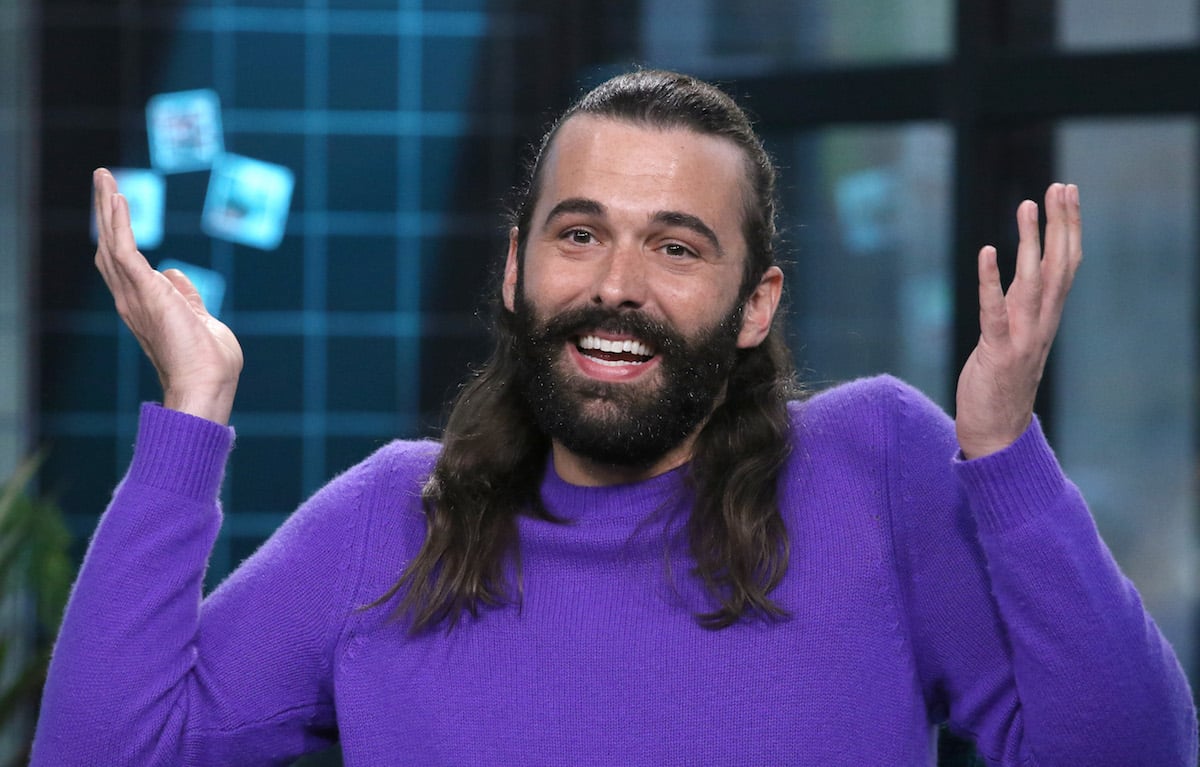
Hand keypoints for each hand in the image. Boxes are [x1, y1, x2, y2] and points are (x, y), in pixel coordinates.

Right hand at [92, 168, 242, 424]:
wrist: (207, 383)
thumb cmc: (209, 362)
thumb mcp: (200, 320)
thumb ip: (187, 297)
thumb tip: (176, 275)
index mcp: (145, 307)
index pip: (125, 265)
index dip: (119, 235)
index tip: (118, 207)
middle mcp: (132, 300)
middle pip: (110, 247)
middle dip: (106, 212)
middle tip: (104, 180)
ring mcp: (135, 295)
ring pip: (111, 241)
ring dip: (108, 207)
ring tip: (104, 177)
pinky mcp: (144, 291)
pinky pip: (124, 248)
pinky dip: (120, 220)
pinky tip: (118, 196)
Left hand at [955, 183, 1081, 458]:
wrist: (996, 434)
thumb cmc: (1001, 384)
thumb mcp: (1014, 337)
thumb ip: (1019, 307)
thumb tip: (1020, 274)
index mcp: (1045, 318)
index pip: (1066, 265)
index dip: (1068, 227)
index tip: (1067, 192)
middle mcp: (1041, 324)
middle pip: (1059, 265)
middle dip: (1060, 224)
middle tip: (1060, 186)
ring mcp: (1022, 338)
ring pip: (1033, 282)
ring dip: (1031, 242)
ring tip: (1027, 204)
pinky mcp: (997, 352)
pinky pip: (994, 311)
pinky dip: (991, 281)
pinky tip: (988, 251)